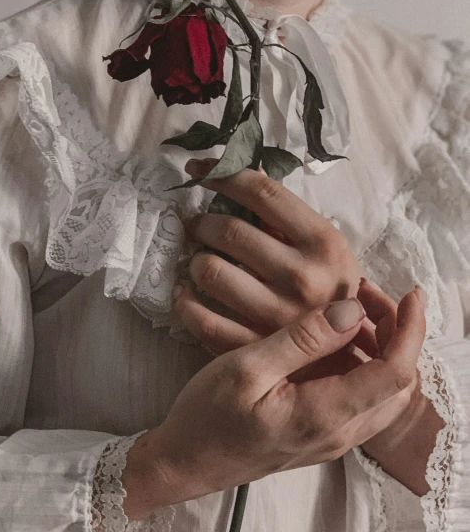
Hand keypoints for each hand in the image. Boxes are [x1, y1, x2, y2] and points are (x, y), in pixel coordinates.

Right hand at [123, 286, 425, 519]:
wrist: (186, 464)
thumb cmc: (206, 418)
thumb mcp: (246, 368)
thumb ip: (302, 341)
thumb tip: (352, 312)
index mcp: (324, 415)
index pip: (395, 372)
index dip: (410, 329)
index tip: (409, 294)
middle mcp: (339, 434)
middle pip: (401, 385)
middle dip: (401, 335)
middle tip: (369, 297)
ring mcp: (332, 440)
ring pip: (386, 396)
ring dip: (386, 352)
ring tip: (357, 315)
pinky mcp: (322, 438)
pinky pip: (365, 403)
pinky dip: (368, 369)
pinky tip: (340, 346)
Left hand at [177, 160, 375, 367]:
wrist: (348, 360)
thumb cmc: (334, 296)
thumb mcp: (329, 252)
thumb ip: (290, 219)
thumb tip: (242, 171)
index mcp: (325, 244)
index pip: (264, 193)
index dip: (222, 173)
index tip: (198, 171)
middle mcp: (303, 277)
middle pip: (229, 231)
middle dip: (202, 222)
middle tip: (197, 225)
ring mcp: (277, 316)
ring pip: (210, 272)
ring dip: (195, 260)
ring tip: (199, 260)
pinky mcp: (254, 349)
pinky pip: (200, 318)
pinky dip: (183, 300)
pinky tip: (185, 292)